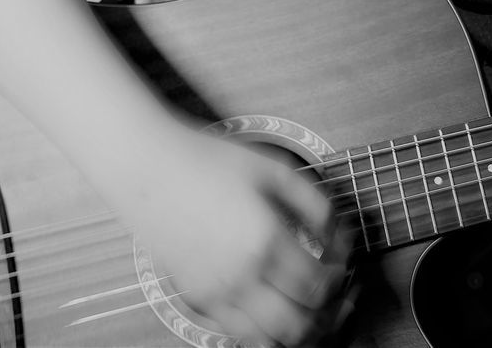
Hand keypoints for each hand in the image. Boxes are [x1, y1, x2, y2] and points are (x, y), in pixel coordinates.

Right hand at [112, 123, 353, 346]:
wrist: (149, 167)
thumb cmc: (209, 161)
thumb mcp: (276, 169)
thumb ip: (317, 204)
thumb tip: (340, 234)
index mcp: (265, 241)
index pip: (320, 286)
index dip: (341, 278)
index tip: (343, 261)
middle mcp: (241, 277)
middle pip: (301, 326)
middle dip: (330, 316)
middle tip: (341, 295)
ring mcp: (216, 293)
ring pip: (271, 341)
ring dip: (302, 332)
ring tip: (315, 309)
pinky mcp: (198, 298)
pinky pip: (241, 335)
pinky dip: (268, 331)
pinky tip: (278, 307)